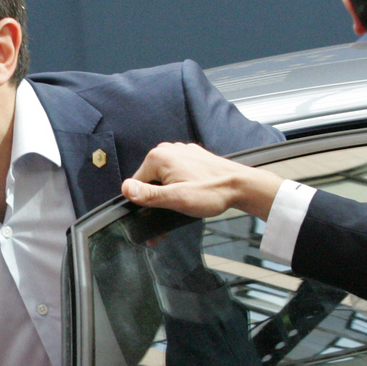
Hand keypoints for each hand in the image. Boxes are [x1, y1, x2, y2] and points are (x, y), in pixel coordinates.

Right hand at [121, 142, 281, 219]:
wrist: (240, 186)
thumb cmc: (212, 192)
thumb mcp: (176, 199)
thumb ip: (148, 194)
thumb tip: (126, 189)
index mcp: (158, 158)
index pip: (136, 185)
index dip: (145, 204)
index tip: (157, 215)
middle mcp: (167, 150)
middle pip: (150, 181)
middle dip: (159, 200)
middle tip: (174, 213)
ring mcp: (180, 153)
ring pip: (164, 178)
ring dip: (170, 194)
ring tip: (187, 203)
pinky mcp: (191, 158)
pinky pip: (177, 174)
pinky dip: (181, 186)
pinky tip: (193, 195)